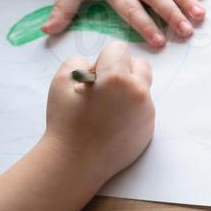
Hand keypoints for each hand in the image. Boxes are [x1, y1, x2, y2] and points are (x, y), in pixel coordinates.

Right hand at [45, 41, 155, 190]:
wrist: (77, 161)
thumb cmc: (65, 121)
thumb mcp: (61, 82)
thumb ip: (79, 62)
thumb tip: (95, 65)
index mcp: (117, 77)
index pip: (119, 49)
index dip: (103, 59)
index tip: (93, 75)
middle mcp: (138, 92)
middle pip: (140, 65)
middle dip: (123, 69)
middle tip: (103, 86)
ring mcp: (147, 111)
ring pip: (142, 87)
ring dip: (127, 89)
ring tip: (106, 106)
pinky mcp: (150, 128)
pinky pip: (143, 108)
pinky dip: (131, 109)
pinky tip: (113, 121)